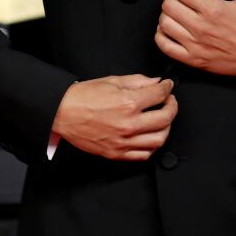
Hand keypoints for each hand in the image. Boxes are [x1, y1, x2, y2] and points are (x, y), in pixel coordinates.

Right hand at [51, 74, 177, 160]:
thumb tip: (155, 82)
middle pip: (165, 118)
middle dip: (172, 107)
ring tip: (162, 119)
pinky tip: (150, 136)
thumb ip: (137, 81)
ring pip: (159, 140)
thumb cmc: (83, 97)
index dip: (167, 88)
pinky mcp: (117, 153)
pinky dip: (152, 146)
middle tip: (169, 101)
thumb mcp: (112, 81)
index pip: (160, 95)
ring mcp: (124, 141)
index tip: (168, 87)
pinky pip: (144, 155)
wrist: (63, 112)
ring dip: (166, 128)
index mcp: (128, 103)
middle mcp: (129, 124)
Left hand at [154, 0, 235, 77]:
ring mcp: (194, 45)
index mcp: (213, 10)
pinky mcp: (192, 59)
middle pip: (168, 4)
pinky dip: (161, 35)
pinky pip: (164, 45)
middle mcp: (201, 27)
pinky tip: (171, 29)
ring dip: (168, 14)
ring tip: (179, 14)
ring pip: (164, 23)